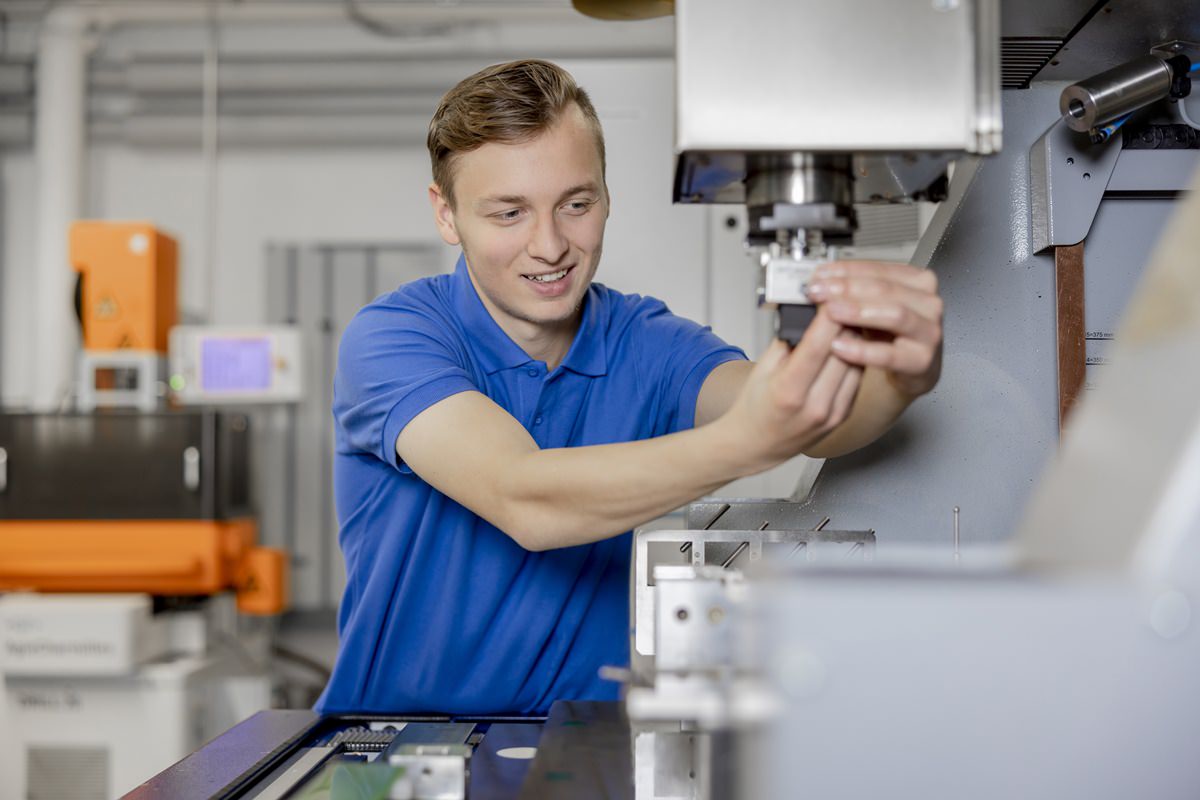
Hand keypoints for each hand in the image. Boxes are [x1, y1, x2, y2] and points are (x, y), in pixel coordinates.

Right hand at [718, 308, 862, 471]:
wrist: (757, 444)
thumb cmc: (755, 408)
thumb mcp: (762, 369)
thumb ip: (787, 341)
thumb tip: (809, 314)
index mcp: (789, 392)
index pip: (817, 345)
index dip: (829, 316)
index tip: (833, 295)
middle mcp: (815, 405)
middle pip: (844, 351)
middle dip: (845, 321)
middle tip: (845, 300)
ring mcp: (833, 413)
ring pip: (857, 362)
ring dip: (855, 338)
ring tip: (849, 319)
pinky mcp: (844, 414)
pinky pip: (857, 377)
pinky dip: (855, 356)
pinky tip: (849, 344)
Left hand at [805, 261, 942, 398]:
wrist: (908, 366)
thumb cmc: (890, 333)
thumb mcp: (872, 306)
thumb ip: (851, 291)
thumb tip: (818, 280)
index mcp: (919, 281)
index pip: (880, 269)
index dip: (846, 270)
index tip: (819, 274)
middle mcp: (929, 303)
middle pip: (887, 289)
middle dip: (848, 288)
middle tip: (819, 291)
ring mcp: (929, 332)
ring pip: (895, 315)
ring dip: (858, 312)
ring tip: (831, 313)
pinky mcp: (922, 360)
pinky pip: (889, 354)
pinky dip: (861, 350)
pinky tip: (839, 346)